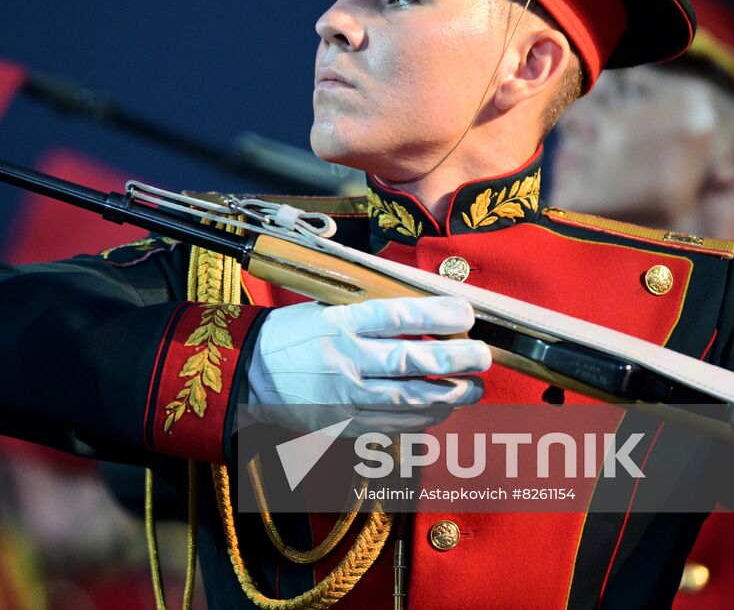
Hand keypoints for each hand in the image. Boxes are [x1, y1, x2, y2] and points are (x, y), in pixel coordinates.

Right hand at [245, 296, 490, 433]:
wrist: (250, 374)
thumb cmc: (293, 333)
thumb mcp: (325, 307)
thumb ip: (369, 308)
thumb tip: (424, 306)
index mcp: (339, 323)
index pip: (398, 316)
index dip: (438, 314)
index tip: (467, 312)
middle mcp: (345, 361)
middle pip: (412, 361)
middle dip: (457, 359)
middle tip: (483, 356)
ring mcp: (345, 397)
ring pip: (410, 401)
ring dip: (450, 395)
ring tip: (472, 388)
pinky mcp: (344, 425)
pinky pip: (394, 427)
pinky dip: (424, 420)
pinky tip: (442, 409)